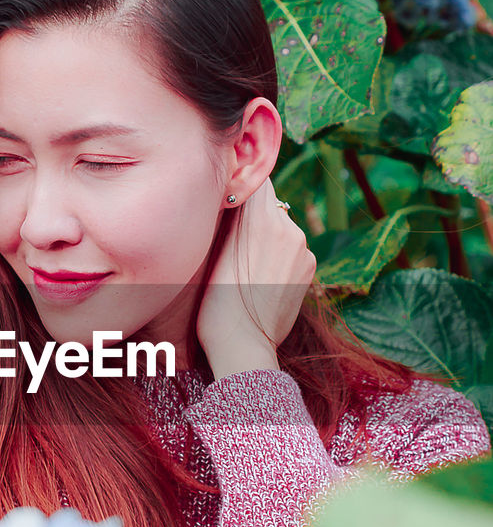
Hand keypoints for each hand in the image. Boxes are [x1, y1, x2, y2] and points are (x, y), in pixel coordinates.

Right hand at [196, 178, 315, 380]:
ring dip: (266, 236)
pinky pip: (292, 249)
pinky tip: (262, 278)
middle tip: (231, 239)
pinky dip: (279, 256)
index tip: (231, 191)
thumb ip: (231, 219)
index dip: (244, 183)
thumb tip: (235, 192)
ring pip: (282, 227)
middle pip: (270, 204)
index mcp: (263, 220)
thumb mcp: (215, 254)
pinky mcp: (310, 268)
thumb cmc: (217, 304)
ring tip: (246, 266)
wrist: (244, 347)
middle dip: (253, 214)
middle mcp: (290, 229)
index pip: (259, 180)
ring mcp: (304, 250)